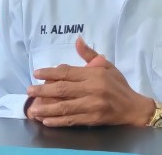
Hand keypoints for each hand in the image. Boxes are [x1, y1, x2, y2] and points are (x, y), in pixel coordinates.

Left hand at [26, 37, 154, 126]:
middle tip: (29, 90)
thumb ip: (89, 55)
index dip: (51, 73)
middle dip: (43, 90)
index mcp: (94, 74)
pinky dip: (58, 121)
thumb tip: (77, 40)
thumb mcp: (107, 65)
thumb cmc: (118, 84)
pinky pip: (71, 120)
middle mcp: (92, 89)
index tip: (37, 73)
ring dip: (46, 108)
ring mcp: (92, 105)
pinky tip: (46, 120)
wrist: (132, 107)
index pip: (68, 72)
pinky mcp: (92, 119)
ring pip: (64, 106)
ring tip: (32, 109)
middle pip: (63, 89)